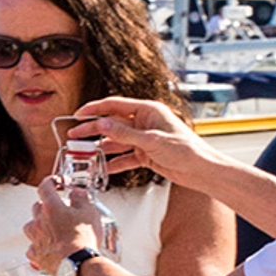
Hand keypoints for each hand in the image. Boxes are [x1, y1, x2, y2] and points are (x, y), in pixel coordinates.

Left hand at [24, 182, 102, 273]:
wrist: (77, 266)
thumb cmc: (83, 240)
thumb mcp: (90, 213)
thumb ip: (82, 199)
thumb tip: (76, 193)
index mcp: (51, 207)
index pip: (45, 187)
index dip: (51, 182)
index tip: (56, 182)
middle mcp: (39, 221)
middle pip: (37, 207)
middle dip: (46, 206)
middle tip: (59, 211)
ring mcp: (35, 238)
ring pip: (31, 226)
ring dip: (40, 226)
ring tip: (53, 230)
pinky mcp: (36, 254)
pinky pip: (33, 247)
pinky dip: (39, 246)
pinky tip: (49, 248)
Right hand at [64, 95, 209, 182]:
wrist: (201, 170)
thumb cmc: (187, 150)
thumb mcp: (152, 140)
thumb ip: (124, 133)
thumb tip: (101, 125)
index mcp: (148, 111)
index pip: (115, 105)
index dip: (95, 109)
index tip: (78, 114)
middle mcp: (145, 123)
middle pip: (112, 124)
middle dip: (93, 129)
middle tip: (74, 134)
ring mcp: (144, 139)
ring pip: (116, 141)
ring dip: (101, 147)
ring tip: (84, 152)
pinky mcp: (146, 154)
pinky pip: (124, 157)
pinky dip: (114, 162)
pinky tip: (103, 167)